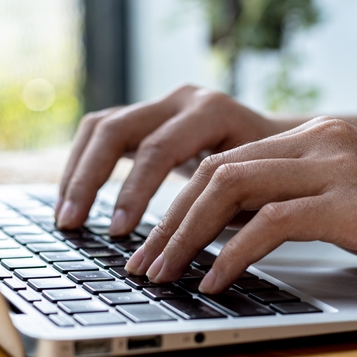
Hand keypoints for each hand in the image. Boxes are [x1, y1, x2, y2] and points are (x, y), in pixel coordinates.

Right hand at [56, 85, 288, 232]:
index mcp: (213, 112)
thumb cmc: (278, 174)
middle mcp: (183, 100)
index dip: (135, 192)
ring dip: (78, 173)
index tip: (120, 233)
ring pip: (101, 127)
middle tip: (74, 224)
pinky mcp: (149, 116)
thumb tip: (188, 257)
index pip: (160, 150)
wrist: (289, 142)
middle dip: (91, 180)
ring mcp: (163, 103)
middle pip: (118, 130)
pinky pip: (102, 133)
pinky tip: (75, 200)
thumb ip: (224, 211)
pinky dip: (84, 166)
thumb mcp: (260, 190)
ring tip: (67, 218)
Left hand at [125, 117, 356, 293]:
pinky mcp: (355, 205)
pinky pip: (272, 223)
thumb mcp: (351, 207)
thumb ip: (299, 206)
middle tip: (139, 263)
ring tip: (160, 275)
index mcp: (317, 138)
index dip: (176, 203)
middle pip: (216, 171)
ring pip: (232, 189)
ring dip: (185, 237)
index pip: (225, 161)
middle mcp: (322, 141)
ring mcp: (339, 169)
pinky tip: (215, 282)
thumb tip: (235, 237)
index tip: (151, 244)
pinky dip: (232, 255)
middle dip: (166, 220)